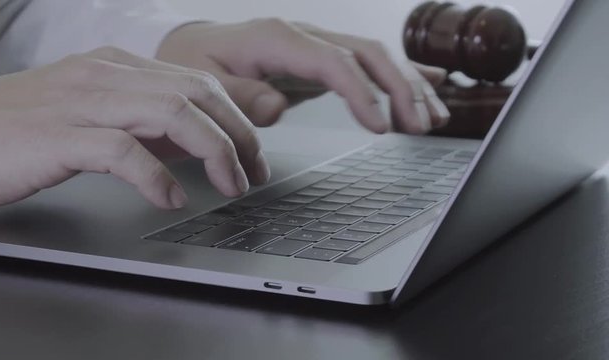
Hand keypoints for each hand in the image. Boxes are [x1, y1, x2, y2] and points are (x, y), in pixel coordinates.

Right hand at [0, 47, 269, 207]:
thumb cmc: (28, 128)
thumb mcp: (99, 115)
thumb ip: (147, 124)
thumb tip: (197, 144)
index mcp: (119, 66)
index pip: (198, 81)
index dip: (236, 118)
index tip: (253, 153)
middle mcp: (107, 75)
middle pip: (196, 93)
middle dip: (237, 135)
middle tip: (253, 173)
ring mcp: (84, 102)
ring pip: (172, 113)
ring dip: (213, 152)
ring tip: (229, 185)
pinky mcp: (61, 135)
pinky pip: (123, 150)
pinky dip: (157, 176)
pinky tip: (172, 197)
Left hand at [156, 19, 448, 133]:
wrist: (195, 48)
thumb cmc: (196, 65)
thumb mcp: (203, 82)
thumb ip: (238, 96)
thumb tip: (277, 107)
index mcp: (277, 38)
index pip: (334, 61)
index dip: (362, 93)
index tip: (381, 127)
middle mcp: (304, 36)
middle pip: (367, 53)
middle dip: (401, 88)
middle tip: (421, 126)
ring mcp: (317, 45)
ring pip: (376, 57)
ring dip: (409, 86)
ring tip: (433, 119)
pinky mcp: (322, 60)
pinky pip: (368, 66)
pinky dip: (399, 80)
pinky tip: (426, 93)